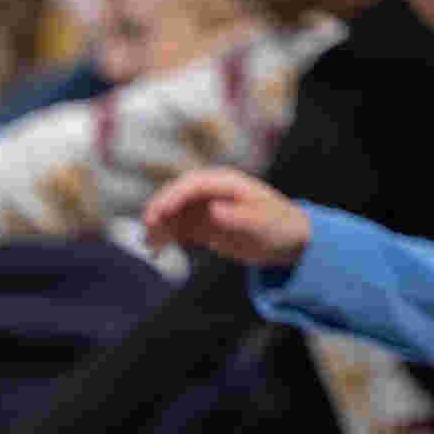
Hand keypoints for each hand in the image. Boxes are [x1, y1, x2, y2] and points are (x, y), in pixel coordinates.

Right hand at [139, 167, 312, 268]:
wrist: (286, 240)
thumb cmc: (278, 226)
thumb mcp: (260, 222)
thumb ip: (236, 216)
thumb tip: (213, 210)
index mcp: (225, 183)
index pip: (192, 184)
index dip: (173, 196)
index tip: (159, 213)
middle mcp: (211, 192)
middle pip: (177, 195)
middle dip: (159, 210)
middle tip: (147, 228)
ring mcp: (204, 208)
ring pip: (173, 213)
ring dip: (159, 226)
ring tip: (148, 245)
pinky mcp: (202, 225)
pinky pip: (178, 229)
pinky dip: (165, 238)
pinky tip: (156, 250)